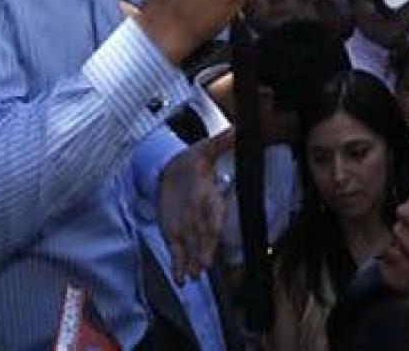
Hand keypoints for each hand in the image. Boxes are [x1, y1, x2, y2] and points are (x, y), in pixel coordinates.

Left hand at [159, 128, 236, 283]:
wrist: (171, 170)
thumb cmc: (192, 160)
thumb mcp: (204, 149)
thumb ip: (221, 142)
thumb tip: (237, 130)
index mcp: (210, 197)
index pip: (215, 211)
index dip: (214, 222)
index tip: (214, 231)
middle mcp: (202, 216)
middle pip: (205, 236)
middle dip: (205, 250)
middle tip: (205, 264)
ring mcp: (189, 228)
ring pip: (193, 248)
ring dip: (194, 262)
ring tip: (194, 276)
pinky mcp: (175, 235)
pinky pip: (179, 254)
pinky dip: (180, 267)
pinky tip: (181, 279)